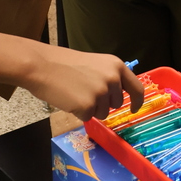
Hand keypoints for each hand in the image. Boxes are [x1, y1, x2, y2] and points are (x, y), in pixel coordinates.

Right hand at [0, 35, 144, 120]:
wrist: (42, 65)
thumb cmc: (64, 63)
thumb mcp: (95, 64)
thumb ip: (108, 76)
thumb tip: (116, 94)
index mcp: (116, 65)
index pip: (136, 88)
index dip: (137, 101)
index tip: (134, 108)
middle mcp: (113, 79)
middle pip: (116, 103)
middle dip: (103, 102)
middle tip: (84, 90)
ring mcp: (101, 93)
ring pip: (102, 112)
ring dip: (90, 108)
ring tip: (74, 92)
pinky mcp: (88, 106)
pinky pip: (87, 117)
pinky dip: (78, 112)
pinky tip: (68, 99)